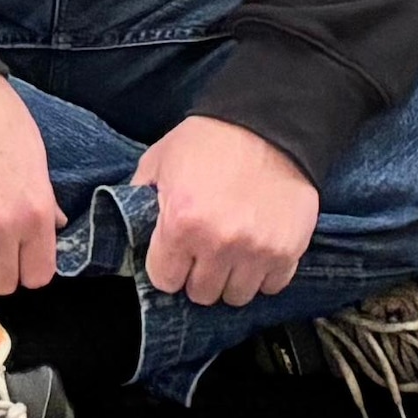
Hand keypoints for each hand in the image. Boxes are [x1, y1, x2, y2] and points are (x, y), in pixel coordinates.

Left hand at [132, 114, 320, 306]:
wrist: (268, 122)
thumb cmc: (210, 139)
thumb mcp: (160, 159)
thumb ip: (140, 197)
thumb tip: (129, 226)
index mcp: (182, 223)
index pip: (165, 280)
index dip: (167, 266)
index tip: (174, 254)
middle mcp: (219, 244)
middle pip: (202, 293)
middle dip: (198, 274)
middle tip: (204, 249)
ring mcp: (256, 251)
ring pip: (237, 296)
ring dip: (231, 277)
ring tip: (231, 250)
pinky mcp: (288, 251)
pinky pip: (271, 286)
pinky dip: (263, 273)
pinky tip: (257, 247)